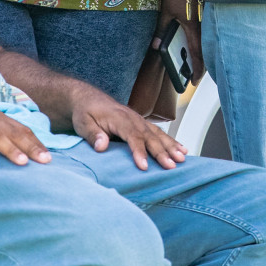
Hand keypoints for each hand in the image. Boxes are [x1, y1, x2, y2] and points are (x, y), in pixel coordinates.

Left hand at [68, 80, 187, 170]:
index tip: (144, 166)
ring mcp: (139, 120)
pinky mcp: (142, 124)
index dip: (139, 151)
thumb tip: (101, 146)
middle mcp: (133, 118)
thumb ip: (93, 135)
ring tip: (182, 158)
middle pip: (150, 136)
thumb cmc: (86, 112)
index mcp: (119, 118)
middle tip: (172, 166)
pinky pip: (159, 132)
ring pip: (158, 134)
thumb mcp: (83, 123)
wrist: (88, 99)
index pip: (132, 136)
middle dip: (162, 152)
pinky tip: (181, 149)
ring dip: (171, 146)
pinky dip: (171, 141)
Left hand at [159, 0, 203, 80]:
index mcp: (193, 29)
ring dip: (203, 54)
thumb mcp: (167, 12)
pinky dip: (203, 42)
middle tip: (196, 76)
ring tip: (197, 63)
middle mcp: (202, 27)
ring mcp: (205, 21)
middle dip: (201, 66)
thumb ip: (162, 29)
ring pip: (207, 43)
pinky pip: (206, 33)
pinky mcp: (205, 15)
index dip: (196, 71)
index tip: (193, 82)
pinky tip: (198, 43)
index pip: (198, 55)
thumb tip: (156, 46)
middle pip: (205, 52)